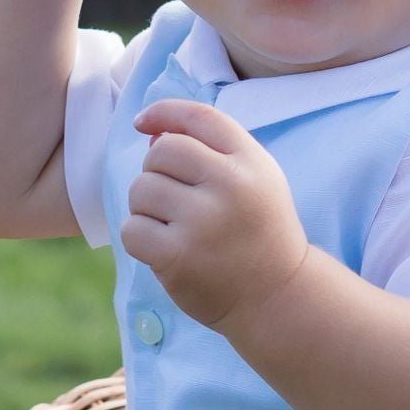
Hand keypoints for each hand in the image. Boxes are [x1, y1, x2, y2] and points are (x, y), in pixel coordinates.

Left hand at [122, 99, 309, 330]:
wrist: (277, 297)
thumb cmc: (257, 233)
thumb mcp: (254, 180)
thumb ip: (211, 150)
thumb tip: (151, 133)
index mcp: (251, 162)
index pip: (199, 116)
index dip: (163, 112)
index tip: (142, 124)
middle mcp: (231, 185)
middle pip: (162, 151)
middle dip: (156, 172)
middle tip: (176, 201)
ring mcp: (204, 221)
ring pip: (141, 189)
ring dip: (146, 208)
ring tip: (174, 227)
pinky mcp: (179, 256)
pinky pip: (132, 229)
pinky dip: (140, 239)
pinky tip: (165, 250)